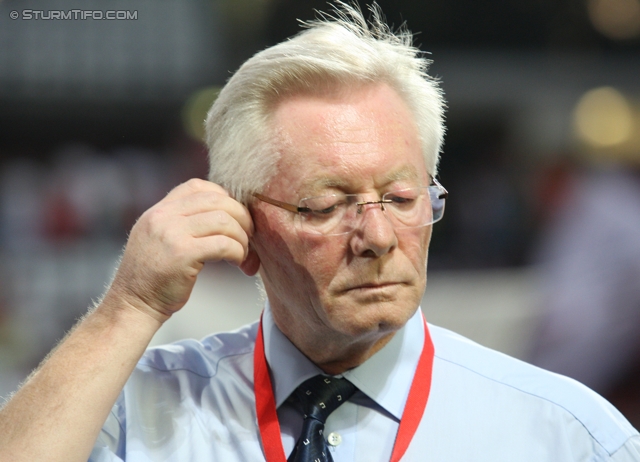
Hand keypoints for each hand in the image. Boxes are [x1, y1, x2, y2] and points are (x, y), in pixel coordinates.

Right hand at [105, 179, 259, 321]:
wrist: (132, 306)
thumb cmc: (153, 278)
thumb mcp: (158, 239)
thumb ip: (181, 223)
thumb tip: (225, 214)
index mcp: (158, 211)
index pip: (197, 186)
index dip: (223, 198)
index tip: (234, 218)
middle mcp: (162, 216)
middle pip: (217, 200)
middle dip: (242, 217)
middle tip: (249, 237)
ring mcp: (171, 233)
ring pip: (224, 220)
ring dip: (242, 238)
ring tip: (243, 255)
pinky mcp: (182, 254)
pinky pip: (223, 244)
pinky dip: (238, 252)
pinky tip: (238, 263)